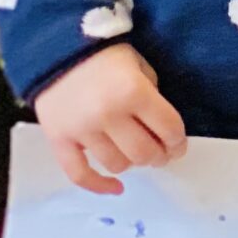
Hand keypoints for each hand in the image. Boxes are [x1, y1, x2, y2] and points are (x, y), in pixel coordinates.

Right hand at [31, 43, 185, 195]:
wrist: (59, 50)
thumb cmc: (107, 57)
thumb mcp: (140, 67)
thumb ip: (152, 97)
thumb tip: (161, 130)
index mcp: (134, 92)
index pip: (168, 128)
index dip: (179, 141)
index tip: (179, 145)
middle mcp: (108, 114)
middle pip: (143, 152)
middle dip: (159, 156)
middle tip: (162, 154)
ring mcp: (82, 130)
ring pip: (116, 164)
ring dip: (132, 164)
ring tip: (136, 156)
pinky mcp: (59, 141)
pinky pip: (79, 175)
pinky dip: (99, 186)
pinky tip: (116, 187)